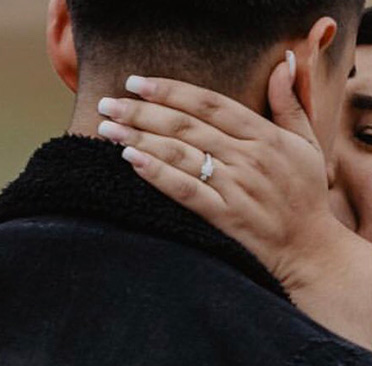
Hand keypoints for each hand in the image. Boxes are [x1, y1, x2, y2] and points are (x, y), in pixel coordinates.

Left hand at [96, 62, 371, 349]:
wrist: (310, 249)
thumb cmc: (304, 196)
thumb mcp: (306, 143)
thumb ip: (289, 103)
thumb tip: (281, 64)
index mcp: (264, 135)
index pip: (209, 103)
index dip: (170, 90)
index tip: (137, 83)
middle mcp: (248, 156)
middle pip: (185, 126)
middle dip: (141, 112)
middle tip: (108, 104)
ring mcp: (235, 186)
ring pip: (179, 154)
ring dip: (139, 139)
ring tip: (107, 129)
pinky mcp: (225, 216)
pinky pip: (185, 190)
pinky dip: (157, 174)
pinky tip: (131, 161)